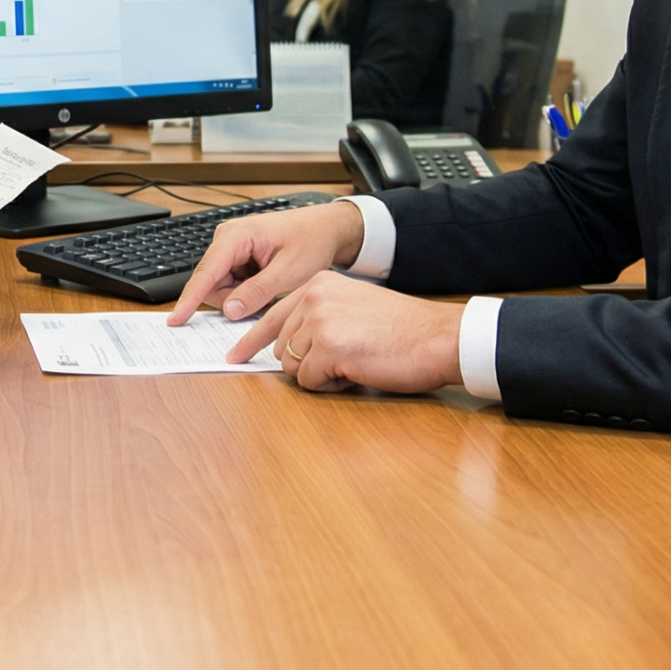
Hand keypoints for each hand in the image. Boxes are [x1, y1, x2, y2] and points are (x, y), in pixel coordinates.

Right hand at [165, 200, 365, 324]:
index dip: (189, 299)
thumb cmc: (311, 241)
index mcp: (235, 236)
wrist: (326, 229)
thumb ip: (257, 292)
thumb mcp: (289, 272)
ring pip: (222, 288)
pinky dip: (247, 293)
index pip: (205, 273)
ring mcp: (231, 249)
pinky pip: (232, 285)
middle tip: (267, 297)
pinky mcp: (237, 258)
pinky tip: (267, 284)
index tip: (176, 319)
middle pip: (212, 285)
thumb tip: (229, 310)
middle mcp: (227, 240)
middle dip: (235, 300)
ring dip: (243, 298)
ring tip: (271, 287)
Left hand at [229, 272, 466, 393]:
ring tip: (353, 362)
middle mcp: (313, 298)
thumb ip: (319, 316)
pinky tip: (356, 371)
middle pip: (281, 347)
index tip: (234, 356)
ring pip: (292, 366)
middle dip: (306, 363)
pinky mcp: (329, 348)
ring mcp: (319, 321)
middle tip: (343, 360)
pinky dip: (331, 385)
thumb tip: (288, 346)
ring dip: (319, 374)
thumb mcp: (353, 306)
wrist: (436, 337)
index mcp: (318, 285)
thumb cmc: (402, 329)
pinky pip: (310, 381)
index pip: (272, 316)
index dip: (251, 342)